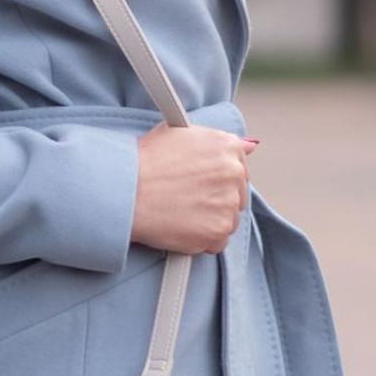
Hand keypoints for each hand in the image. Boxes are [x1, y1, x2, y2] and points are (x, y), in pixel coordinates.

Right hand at [130, 124, 259, 255]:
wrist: (126, 191)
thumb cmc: (144, 161)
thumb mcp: (179, 134)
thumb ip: (217, 141)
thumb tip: (250, 145)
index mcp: (226, 146)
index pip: (239, 168)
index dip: (216, 178)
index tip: (201, 183)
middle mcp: (233, 173)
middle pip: (236, 195)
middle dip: (216, 199)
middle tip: (186, 199)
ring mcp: (228, 204)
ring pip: (228, 219)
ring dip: (209, 220)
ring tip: (180, 212)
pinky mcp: (218, 232)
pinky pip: (217, 242)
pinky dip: (202, 240)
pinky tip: (181, 226)